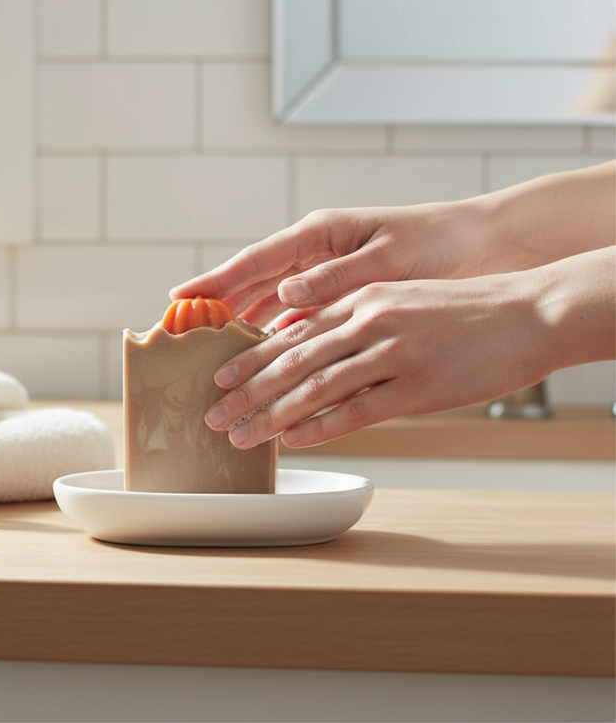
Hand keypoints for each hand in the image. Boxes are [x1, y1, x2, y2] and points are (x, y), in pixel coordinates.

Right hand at [170, 202, 487, 329]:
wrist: (480, 245)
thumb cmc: (437, 243)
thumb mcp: (389, 258)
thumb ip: (337, 277)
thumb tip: (287, 293)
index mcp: (320, 234)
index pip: (255, 260)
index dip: (216, 280)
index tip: (181, 295)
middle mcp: (315, 250)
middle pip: (254, 280)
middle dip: (219, 305)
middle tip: (184, 329)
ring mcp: (325, 269)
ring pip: (271, 297)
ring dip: (244, 321)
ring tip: (216, 347)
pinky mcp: (340, 288)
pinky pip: (298, 311)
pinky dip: (279, 329)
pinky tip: (267, 350)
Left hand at [202, 271, 552, 448]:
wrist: (526, 311)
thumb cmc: (461, 310)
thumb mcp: (399, 299)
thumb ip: (354, 320)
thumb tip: (312, 347)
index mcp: (360, 298)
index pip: (292, 332)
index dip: (252, 358)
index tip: (220, 378)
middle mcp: (368, 321)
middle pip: (292, 361)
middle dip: (247, 392)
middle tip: (213, 414)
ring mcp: (392, 353)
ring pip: (316, 388)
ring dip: (272, 416)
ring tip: (241, 436)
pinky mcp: (418, 387)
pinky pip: (358, 411)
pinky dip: (321, 427)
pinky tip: (294, 441)